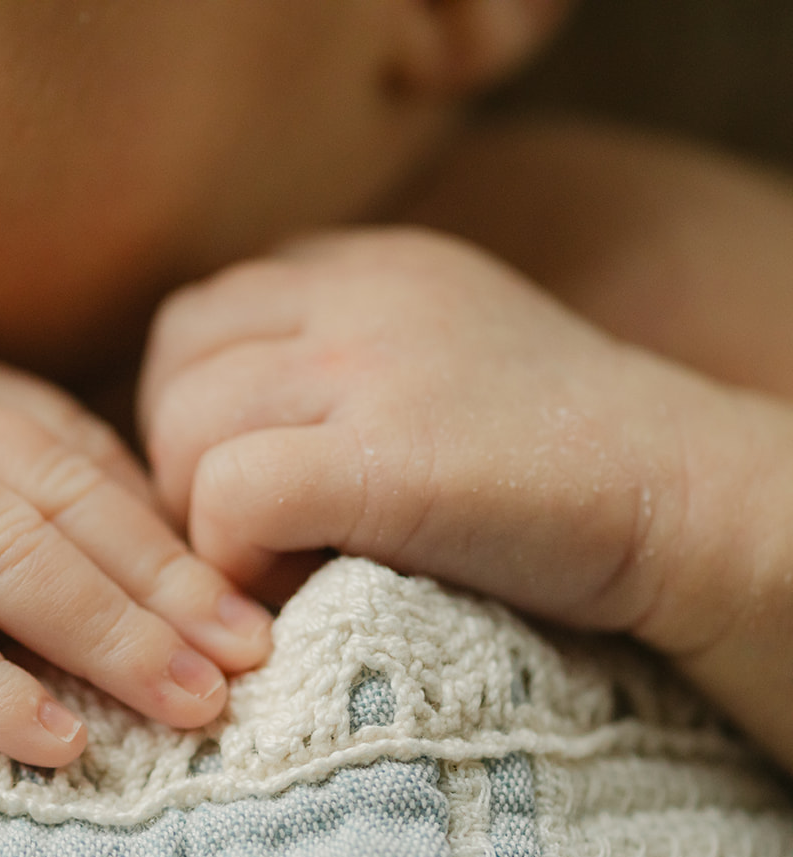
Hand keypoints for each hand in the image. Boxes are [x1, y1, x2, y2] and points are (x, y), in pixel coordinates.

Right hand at [0, 312, 270, 765]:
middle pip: (68, 505)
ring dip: (108, 633)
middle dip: (170, 589)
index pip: (83, 455)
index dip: (168, 532)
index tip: (244, 596)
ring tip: (191, 705)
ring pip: (5, 552)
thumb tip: (81, 549)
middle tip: (254, 661)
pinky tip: (51, 736)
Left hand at [139, 228, 764, 653]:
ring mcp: (371, 366)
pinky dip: (237, 560)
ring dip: (204, 518)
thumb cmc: (551, 464)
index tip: (241, 484)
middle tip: (245, 537)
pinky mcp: (386, 456)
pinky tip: (295, 586)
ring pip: (184, 430)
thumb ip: (327, 360)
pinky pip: (229, 498)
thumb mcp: (432, 363)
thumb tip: (199, 429)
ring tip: (278, 565)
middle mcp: (358, 291)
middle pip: (175, 365)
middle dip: (179, 463)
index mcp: (365, 265)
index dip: (193, 412)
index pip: (201, 319)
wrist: (686, 501)